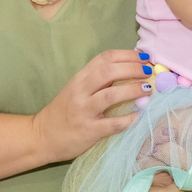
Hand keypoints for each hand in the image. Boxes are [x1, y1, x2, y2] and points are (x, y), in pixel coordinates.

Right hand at [31, 49, 149, 162]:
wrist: (42, 137)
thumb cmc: (65, 111)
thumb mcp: (78, 90)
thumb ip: (99, 80)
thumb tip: (131, 71)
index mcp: (80, 78)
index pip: (104, 58)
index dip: (127, 55)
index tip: (144, 57)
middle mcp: (80, 91)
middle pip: (108, 72)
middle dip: (132, 69)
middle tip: (149, 71)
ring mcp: (83, 111)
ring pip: (110, 95)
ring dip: (132, 90)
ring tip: (148, 89)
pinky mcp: (88, 131)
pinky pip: (112, 124)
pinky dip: (128, 119)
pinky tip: (140, 116)